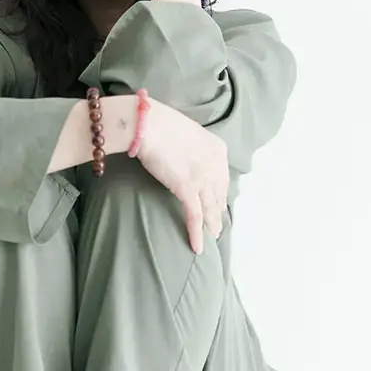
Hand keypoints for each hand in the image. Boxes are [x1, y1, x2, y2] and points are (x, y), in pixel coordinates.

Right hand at [134, 97, 229, 254]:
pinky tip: (197, 247)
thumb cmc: (160, 123)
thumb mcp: (187, 133)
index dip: (219, 193)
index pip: (222, 177)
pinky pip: (195, 216)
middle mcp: (216, 164)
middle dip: (217, 211)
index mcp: (217, 149)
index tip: (218, 203)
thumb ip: (193, 149)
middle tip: (217, 225)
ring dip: (211, 225)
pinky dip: (196, 233)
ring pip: (211, 208)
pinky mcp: (188, 189)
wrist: (148, 124)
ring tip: (211, 237)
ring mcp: (203, 178)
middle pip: (218, 194)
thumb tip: (186, 160)